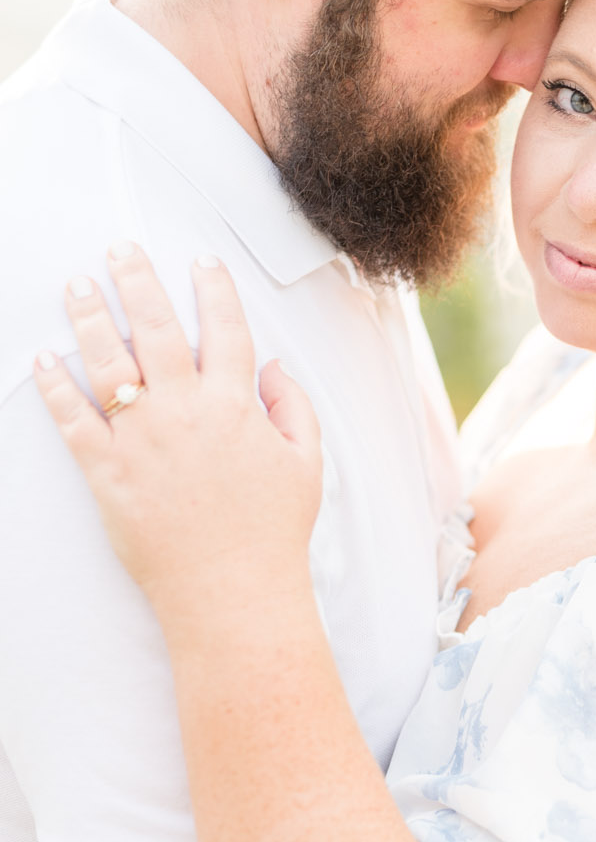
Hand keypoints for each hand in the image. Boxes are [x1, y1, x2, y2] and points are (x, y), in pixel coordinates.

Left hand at [35, 246, 321, 629]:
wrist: (233, 591)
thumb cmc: (272, 533)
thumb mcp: (306, 465)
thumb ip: (294, 408)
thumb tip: (274, 368)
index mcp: (235, 407)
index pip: (225, 330)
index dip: (214, 290)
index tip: (201, 262)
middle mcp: (186, 413)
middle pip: (156, 329)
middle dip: (137, 281)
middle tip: (120, 250)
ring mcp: (143, 441)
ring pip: (108, 363)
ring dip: (89, 319)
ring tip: (78, 286)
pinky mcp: (108, 472)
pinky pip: (74, 421)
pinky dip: (55, 389)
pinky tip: (43, 360)